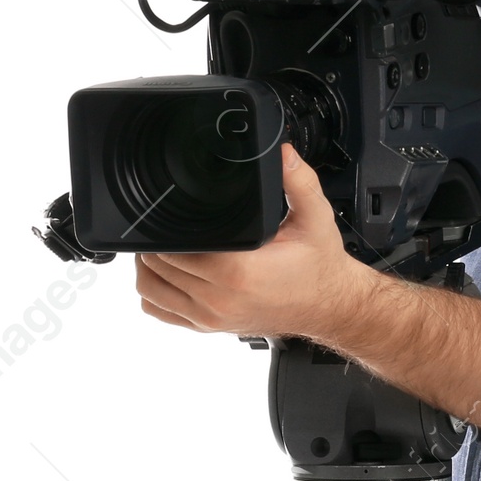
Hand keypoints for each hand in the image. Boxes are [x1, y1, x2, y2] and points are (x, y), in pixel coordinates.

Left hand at [135, 144, 369, 340]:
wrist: (330, 306)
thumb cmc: (319, 267)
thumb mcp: (315, 217)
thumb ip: (298, 181)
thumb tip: (280, 153)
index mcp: (239, 271)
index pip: (176, 247)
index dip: (166, 226)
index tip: (172, 210)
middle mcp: (219, 298)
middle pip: (158, 264)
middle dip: (158, 240)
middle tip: (170, 222)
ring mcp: (211, 317)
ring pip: (150, 288)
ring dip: (150, 265)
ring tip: (166, 245)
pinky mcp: (209, 327)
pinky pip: (160, 311)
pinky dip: (155, 292)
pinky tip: (168, 273)